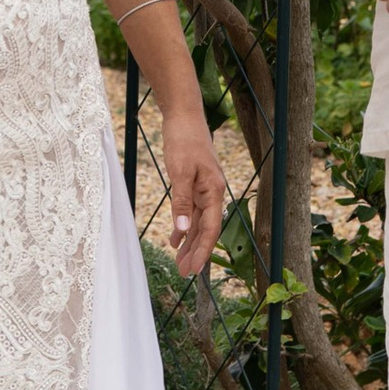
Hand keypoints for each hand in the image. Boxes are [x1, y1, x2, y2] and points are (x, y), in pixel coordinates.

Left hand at [159, 109, 223, 277]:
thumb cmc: (184, 140)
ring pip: (197, 223)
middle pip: (206, 230)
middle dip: (195, 252)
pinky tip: (175, 239)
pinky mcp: (194, 184)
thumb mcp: (180, 172)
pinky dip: (183, 226)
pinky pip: (190, 211)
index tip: (194, 270)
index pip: (210, 229)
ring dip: (189, 242)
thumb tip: (185, 230)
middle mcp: (212, 193)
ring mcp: (204, 189)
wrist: (183, 116)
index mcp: (214, 191)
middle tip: (184, 273)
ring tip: (179, 262)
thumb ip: (182, 202)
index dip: (203, 251)